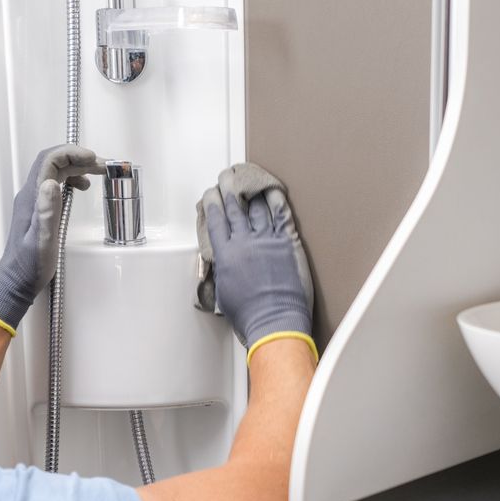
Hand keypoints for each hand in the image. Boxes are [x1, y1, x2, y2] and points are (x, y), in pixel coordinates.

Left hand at [0, 145, 100, 331]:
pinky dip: (71, 180)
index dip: (71, 154)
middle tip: (102, 166)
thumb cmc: (30, 265)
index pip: (49, 161)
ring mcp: (34, 201)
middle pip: (53, 163)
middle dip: (78, 158)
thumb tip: (52, 183)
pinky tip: (81, 188)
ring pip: (55, 172)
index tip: (93, 159)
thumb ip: (47, 211)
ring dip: (76, 168)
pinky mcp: (39, 209)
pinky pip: (55, 184)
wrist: (16, 281)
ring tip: (97, 174)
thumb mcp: (43, 239)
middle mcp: (31, 194)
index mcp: (32, 197)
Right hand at [204, 187, 312, 352]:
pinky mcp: (288, 243)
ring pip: (257, 207)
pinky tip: (273, 191)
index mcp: (225, 254)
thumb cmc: (250, 316)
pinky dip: (277, 200)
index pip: (215, 220)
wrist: (275, 322)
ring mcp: (267, 240)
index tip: (212, 194)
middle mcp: (244, 242)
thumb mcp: (223, 292)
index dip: (213, 203)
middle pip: (234, 208)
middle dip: (229, 189)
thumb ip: (222, 270)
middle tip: (227, 177)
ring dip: (251, 191)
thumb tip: (223, 261)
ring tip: (249, 180)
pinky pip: (282, 215)